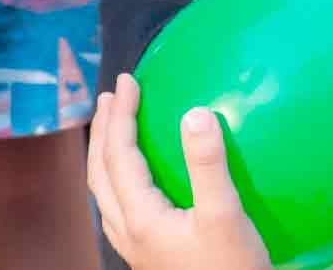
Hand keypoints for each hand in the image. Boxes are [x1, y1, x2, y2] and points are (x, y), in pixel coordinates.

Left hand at [88, 75, 271, 269]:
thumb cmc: (232, 269)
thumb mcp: (226, 216)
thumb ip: (208, 165)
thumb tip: (195, 112)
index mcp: (140, 218)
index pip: (118, 156)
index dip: (120, 116)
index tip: (128, 81)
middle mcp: (128, 231)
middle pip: (100, 172)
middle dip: (105, 129)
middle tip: (114, 95)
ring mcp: (136, 245)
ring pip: (105, 191)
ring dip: (108, 152)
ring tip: (119, 126)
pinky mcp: (150, 252)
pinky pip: (122, 205)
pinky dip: (123, 176)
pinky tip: (145, 174)